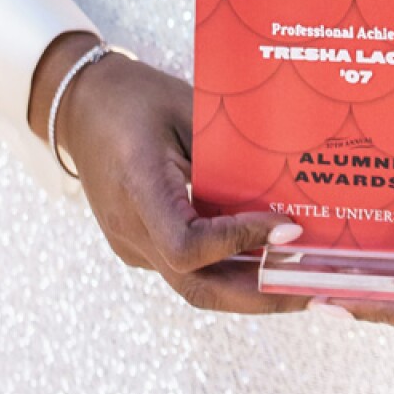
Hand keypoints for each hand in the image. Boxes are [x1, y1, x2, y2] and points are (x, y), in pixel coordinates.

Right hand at [29, 32, 307, 316]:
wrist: (80, 107)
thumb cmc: (136, 97)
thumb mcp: (184, 108)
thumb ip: (225, 151)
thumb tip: (285, 185)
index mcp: (138, 188)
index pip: (186, 247)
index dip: (239, 243)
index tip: (287, 226)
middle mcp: (131, 230)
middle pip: (198, 289)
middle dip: (260, 296)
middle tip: (313, 288)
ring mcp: (133, 245)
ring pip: (195, 287)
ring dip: (250, 291)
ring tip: (302, 282)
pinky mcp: (140, 246)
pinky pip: (188, 270)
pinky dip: (229, 270)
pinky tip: (267, 259)